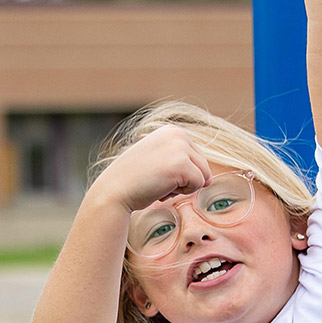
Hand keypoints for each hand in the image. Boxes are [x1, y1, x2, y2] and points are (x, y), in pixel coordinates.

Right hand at [87, 126, 215, 214]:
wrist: (112, 191)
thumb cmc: (133, 181)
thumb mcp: (157, 160)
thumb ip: (181, 161)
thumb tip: (209, 180)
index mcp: (171, 130)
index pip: (196, 157)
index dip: (179, 172)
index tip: (155, 171)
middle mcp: (177, 134)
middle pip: (203, 165)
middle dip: (184, 179)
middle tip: (157, 179)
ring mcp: (179, 147)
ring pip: (204, 175)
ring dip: (184, 186)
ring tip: (160, 183)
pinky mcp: (181, 164)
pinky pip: (199, 184)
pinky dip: (182, 192)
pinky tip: (161, 187)